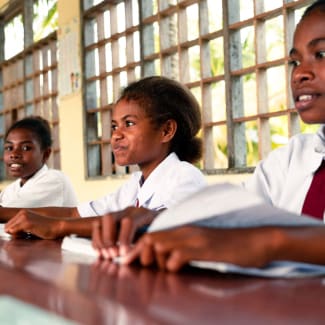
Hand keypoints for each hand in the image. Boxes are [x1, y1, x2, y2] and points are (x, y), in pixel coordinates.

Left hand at [5, 209, 62, 238]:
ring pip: (8, 229)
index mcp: (24, 212)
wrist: (58, 226)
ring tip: (28, 235)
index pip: (9, 224)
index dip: (14, 232)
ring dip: (16, 235)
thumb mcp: (33, 226)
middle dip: (14, 234)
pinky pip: (13, 232)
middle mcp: (23, 213)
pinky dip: (18, 236)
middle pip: (7, 227)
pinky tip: (29, 234)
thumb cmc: (47, 228)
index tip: (24, 234)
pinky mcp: (27, 222)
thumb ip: (22, 227)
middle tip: (26, 236)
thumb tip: (12, 233)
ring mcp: (24, 217)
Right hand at [92, 206, 159, 258]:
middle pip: (109, 217)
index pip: (129, 222)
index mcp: (143, 213)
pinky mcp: (112, 221)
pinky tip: (101, 253)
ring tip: (106, 256)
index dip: (124, 238)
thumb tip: (141, 253)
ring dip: (100, 240)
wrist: (163, 220)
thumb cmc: (163, 231)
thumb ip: (151, 241)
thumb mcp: (161, 234)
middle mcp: (128, 211)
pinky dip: (97, 241)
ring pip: (101, 222)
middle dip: (108, 238)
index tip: (123, 254)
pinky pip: (98, 228)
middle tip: (112, 255)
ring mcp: (119, 214)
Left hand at [121, 226, 277, 271]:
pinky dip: (173, 266)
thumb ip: (184, 248)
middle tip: (144, 269)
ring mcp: (195, 238)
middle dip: (141, 255)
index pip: (152, 234)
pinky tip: (180, 270)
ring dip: (158, 262)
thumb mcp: (203, 245)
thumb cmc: (230, 246)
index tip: (128, 262)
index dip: (136, 249)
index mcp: (184, 228)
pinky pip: (178, 257)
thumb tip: (166, 262)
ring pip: (160, 246)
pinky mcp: (205, 248)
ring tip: (166, 270)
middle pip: (150, 238)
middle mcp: (185, 230)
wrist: (257, 239)